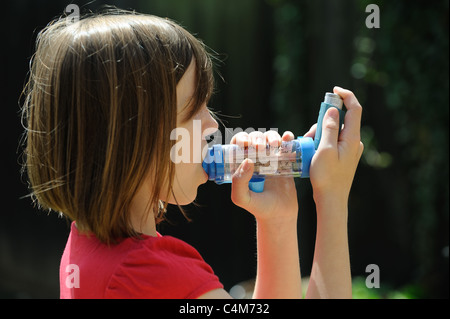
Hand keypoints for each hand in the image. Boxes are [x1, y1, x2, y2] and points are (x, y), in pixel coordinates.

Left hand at [229, 130, 297, 222]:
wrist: (280, 215)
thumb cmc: (258, 207)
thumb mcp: (242, 198)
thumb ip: (239, 182)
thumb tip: (248, 160)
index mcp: (241, 164)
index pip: (238, 144)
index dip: (241, 139)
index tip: (245, 144)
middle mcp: (256, 158)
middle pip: (255, 138)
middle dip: (257, 138)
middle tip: (260, 148)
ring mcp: (271, 158)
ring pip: (270, 138)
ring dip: (272, 136)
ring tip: (275, 145)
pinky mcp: (286, 161)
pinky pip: (286, 145)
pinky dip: (287, 138)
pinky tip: (288, 139)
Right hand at [304, 87, 363, 207]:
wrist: (332, 200)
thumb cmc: (327, 177)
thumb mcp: (325, 150)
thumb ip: (329, 128)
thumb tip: (333, 110)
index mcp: (352, 138)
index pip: (354, 109)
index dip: (346, 96)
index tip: (333, 90)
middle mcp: (354, 142)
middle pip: (340, 120)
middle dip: (322, 122)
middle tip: (309, 135)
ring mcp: (350, 150)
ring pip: (333, 132)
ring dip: (319, 134)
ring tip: (309, 149)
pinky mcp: (344, 157)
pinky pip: (332, 142)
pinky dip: (321, 143)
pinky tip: (313, 155)